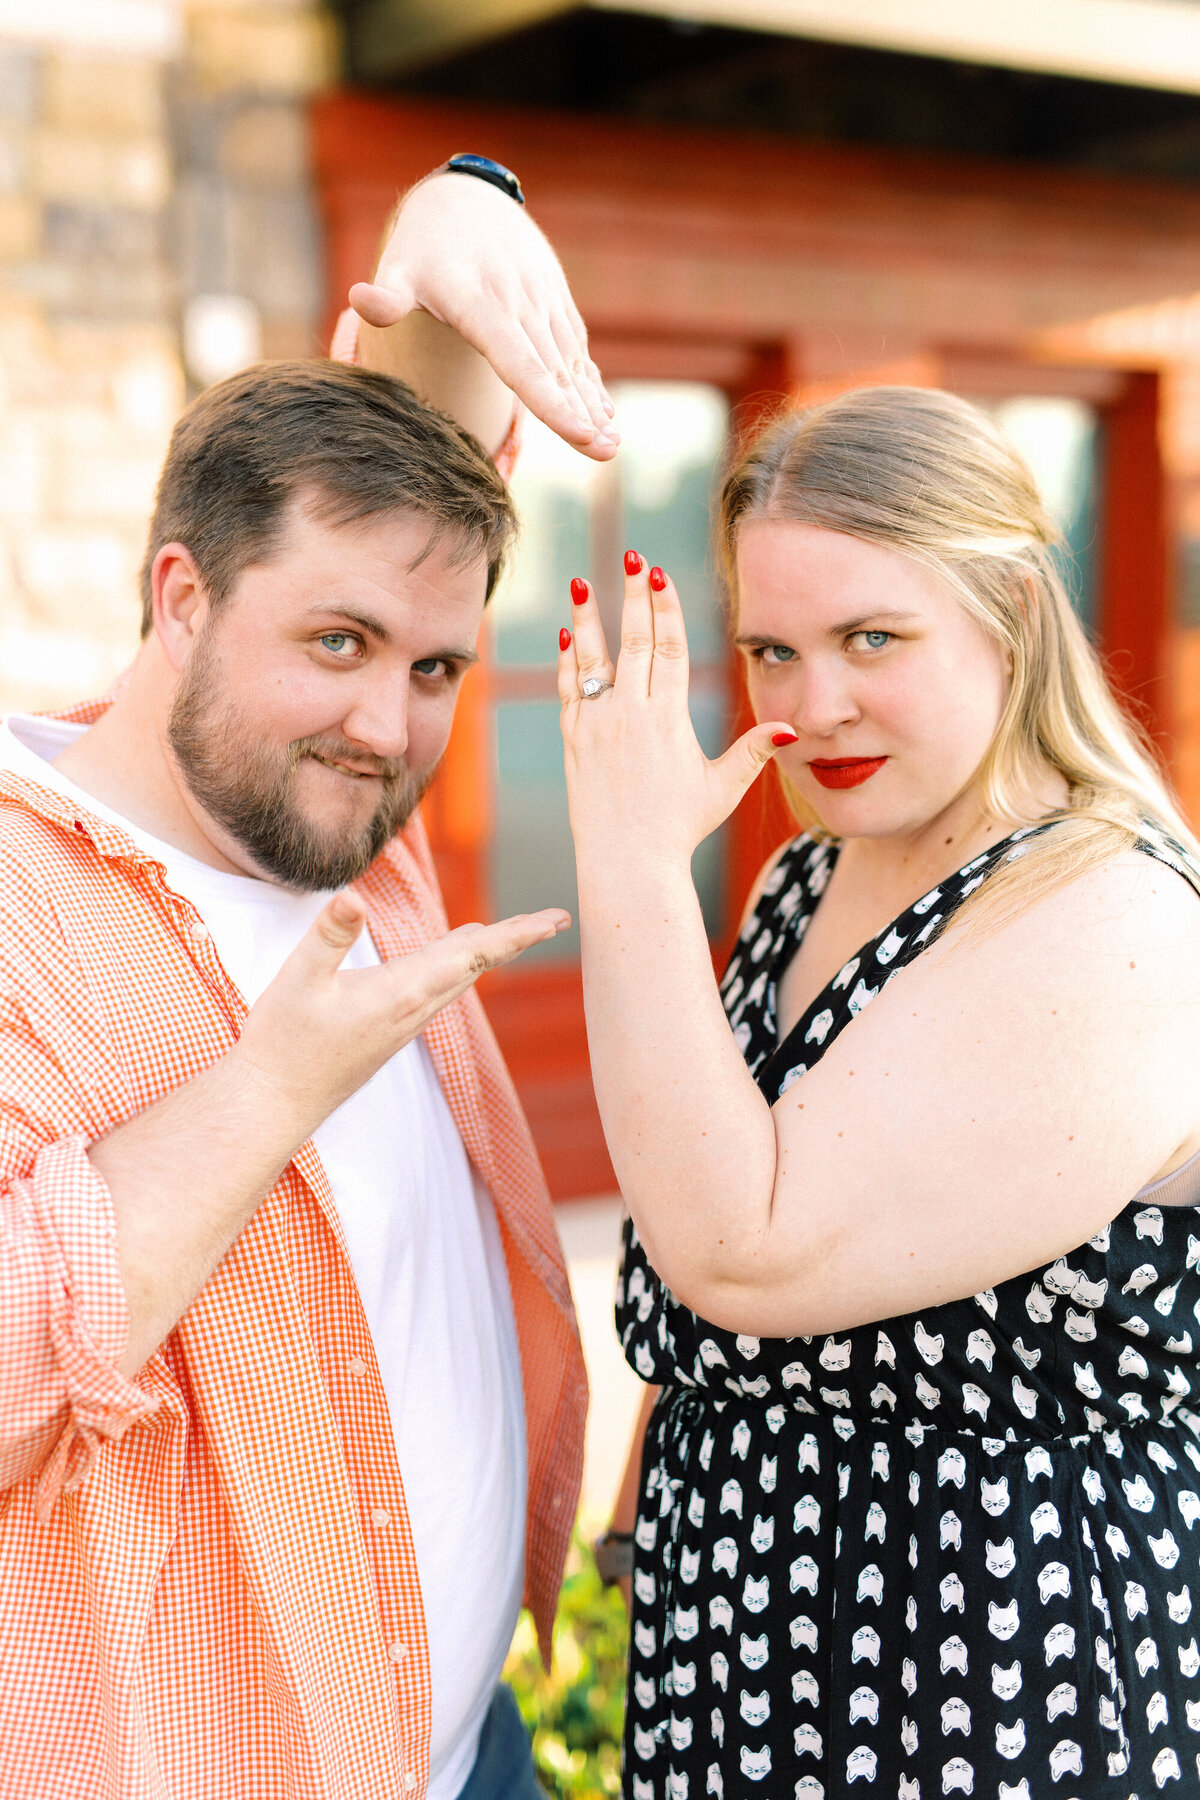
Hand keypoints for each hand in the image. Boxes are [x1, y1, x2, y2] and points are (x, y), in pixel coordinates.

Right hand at [237, 890, 569, 1138]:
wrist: (275, 1104)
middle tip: (555, 917)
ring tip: (519, 930)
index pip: (474, 954)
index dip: (516, 933)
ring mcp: (405, 1023)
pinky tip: (459, 957)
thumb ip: (329, 935)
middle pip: (477, 964)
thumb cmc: (283, 1044)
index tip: (555, 919)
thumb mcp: (298, 980)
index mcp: (403, 992)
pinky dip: (460, 966)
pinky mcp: (391, 1031)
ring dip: (490, 951)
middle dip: (516, 938)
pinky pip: (439, 990)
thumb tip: (354, 896)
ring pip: (459, 978)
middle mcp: (415, 1009)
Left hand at [349, 170, 617, 459]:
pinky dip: (592, 382)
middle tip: (604, 454)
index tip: (577, 431)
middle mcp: (519, 304)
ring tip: (610, 446)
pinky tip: (606, 415)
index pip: (520, 362)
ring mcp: (542, 303)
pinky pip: (576, 349)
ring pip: (571, 363)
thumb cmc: (424, 248)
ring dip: (593, 404)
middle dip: (581, 414)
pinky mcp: (555, 302)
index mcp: (481, 304)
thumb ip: (387, 294)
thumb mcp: (399, 266)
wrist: (468, 199)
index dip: (549, 400)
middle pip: (553, 370)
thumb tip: (361, 301)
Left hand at [558, 555, 794, 872]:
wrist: (627, 860)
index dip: (665, 609)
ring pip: (592, 660)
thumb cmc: (679, 827)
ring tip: (580, 583)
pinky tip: (567, 637)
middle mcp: (631, 714)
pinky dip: (568, 662)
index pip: (669, 649)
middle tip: (633, 558)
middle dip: (633, 597)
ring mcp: (598, 726)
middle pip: (633, 642)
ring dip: (587, 619)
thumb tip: (790, 728)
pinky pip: (569, 691)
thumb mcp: (722, 787)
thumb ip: (753, 751)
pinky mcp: (575, 741)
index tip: (661, 576)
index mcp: (668, 718)